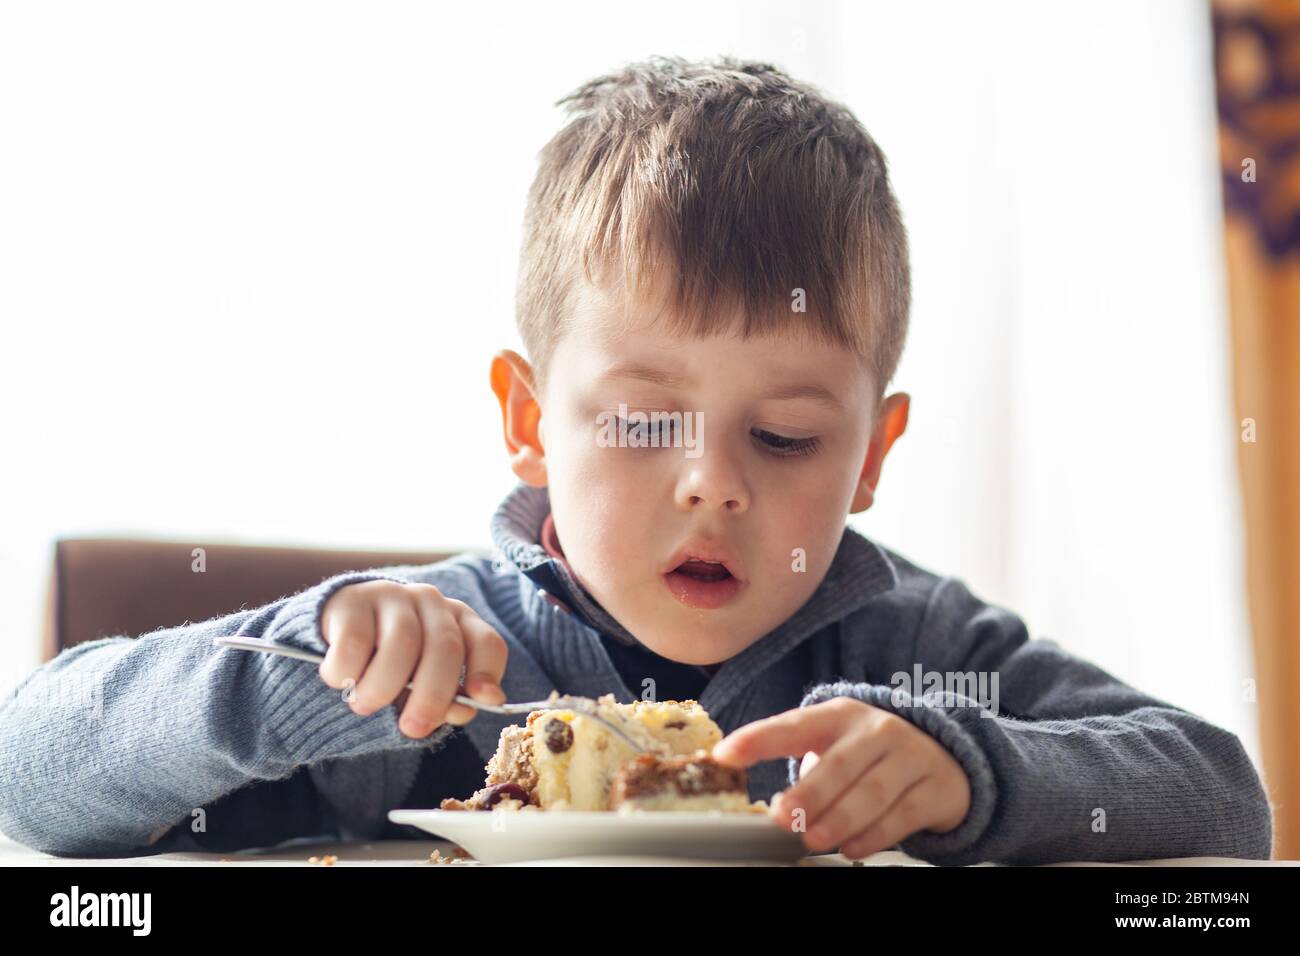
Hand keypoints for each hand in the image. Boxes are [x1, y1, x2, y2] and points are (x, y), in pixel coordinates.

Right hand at [319, 581, 506, 738]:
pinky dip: (347, 672)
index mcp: (457, 622)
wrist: (331, 636)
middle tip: (412, 728)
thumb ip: (443, 699)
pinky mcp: (352, 599)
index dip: (487, 672)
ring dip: (383, 686)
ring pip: (401, 643)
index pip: (485, 642)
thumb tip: (465, 710)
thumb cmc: (387, 666)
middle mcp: (430, 602)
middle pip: (445, 647)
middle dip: (432, 695)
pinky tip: (340, 681)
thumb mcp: (419, 686)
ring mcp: (392, 595)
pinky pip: (354, 641)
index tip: (481, 700)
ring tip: (365, 706)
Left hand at [710, 696, 970, 858]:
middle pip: (838, 763)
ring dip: (839, 818)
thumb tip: (744, 780)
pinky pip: (901, 814)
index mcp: (839, 715)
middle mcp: (875, 730)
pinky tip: (852, 847)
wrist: (945, 758)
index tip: (725, 755)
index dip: (758, 739)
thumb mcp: (835, 743)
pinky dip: (873, 835)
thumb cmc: (869, 755)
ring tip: (813, 838)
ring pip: (871, 792)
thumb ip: (795, 758)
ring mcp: (910, 756)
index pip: (794, 725)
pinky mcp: (935, 787)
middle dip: (808, 792)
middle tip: (783, 817)